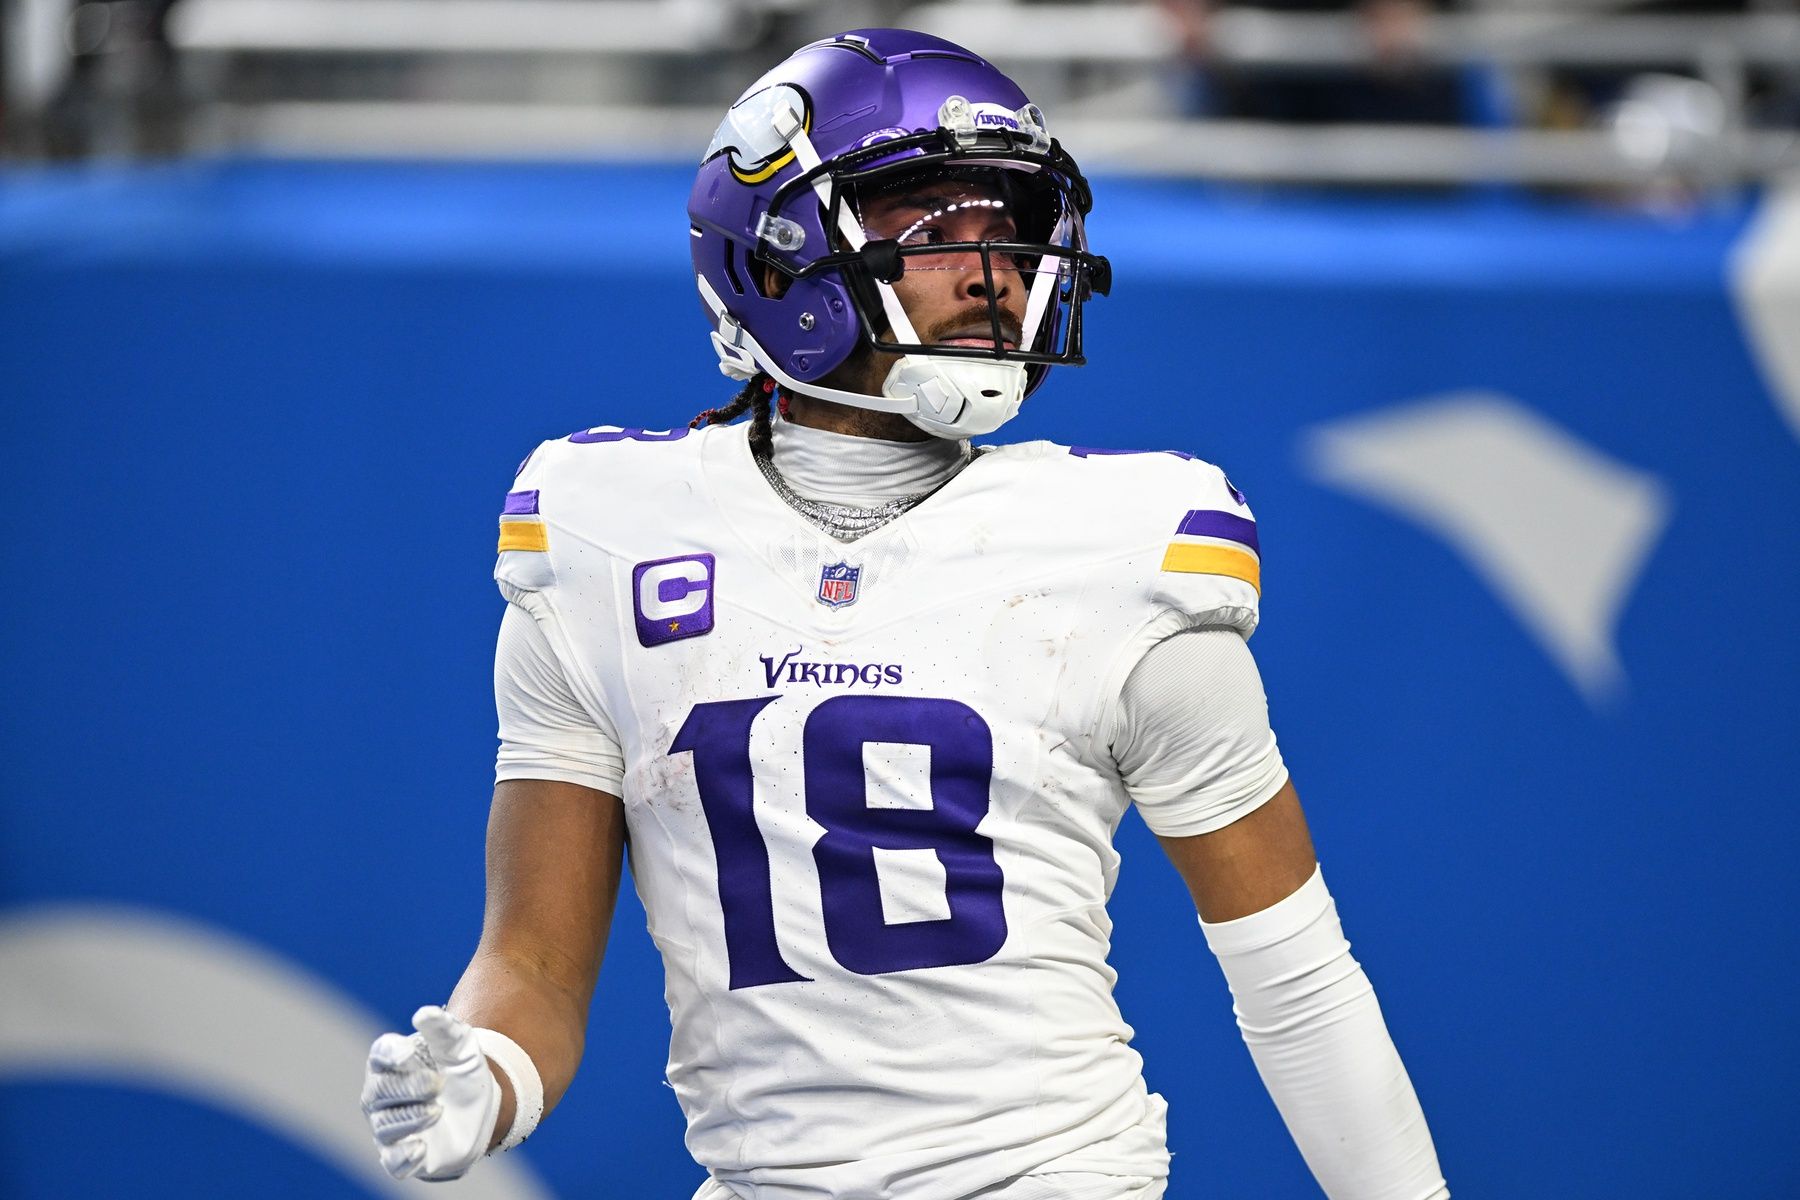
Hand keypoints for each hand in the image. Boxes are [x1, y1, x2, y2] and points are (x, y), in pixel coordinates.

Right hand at [361, 1005, 501, 1180]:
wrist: (478, 1110)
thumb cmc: (461, 1072)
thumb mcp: (462, 1047)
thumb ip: (445, 1028)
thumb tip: (424, 1014)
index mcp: (392, 1061)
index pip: (380, 1054)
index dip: (389, 1054)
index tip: (406, 1054)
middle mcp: (381, 1094)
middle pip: (380, 1090)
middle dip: (409, 1087)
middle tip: (438, 1083)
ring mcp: (388, 1126)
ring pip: (385, 1125)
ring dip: (412, 1118)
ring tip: (438, 1110)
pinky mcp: (400, 1154)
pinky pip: (393, 1161)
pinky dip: (403, 1157)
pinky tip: (420, 1148)